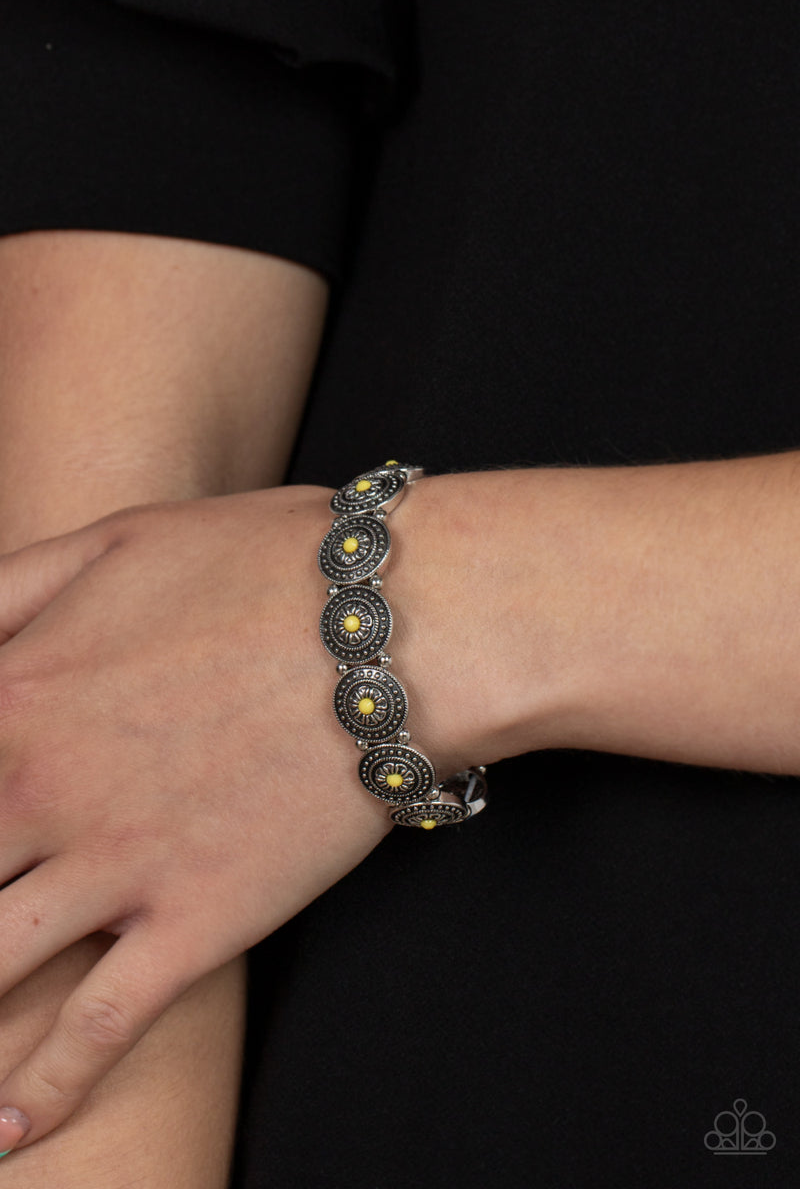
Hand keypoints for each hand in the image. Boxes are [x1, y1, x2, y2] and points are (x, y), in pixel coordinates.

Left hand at [0, 486, 392, 1152]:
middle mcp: (39, 789)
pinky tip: (10, 1135)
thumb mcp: (115, 537)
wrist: (401, 624)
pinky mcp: (197, 923)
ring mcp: (117, 865)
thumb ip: (9, 590)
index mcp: (12, 691)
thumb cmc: (266, 564)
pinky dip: (42, 1092)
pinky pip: (98, 1028)